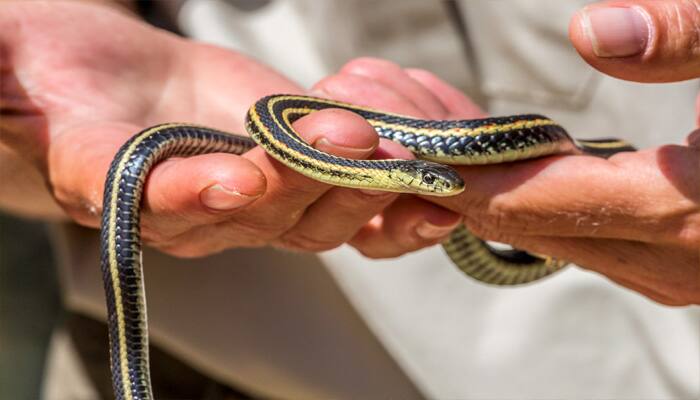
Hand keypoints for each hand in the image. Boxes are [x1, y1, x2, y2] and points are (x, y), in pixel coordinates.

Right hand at [0, 1, 459, 257]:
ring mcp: (254, 203)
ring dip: (357, 185)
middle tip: (344, 138)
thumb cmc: (55, 72)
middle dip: (303, 178)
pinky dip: (390, 204)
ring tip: (395, 149)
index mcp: (116, 190)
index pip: (149, 201)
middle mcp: (193, 213)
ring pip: (313, 218)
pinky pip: (347, 207)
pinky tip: (431, 190)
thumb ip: (2, 80)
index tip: (227, 178)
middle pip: (256, 213)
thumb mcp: (11, 68)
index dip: (189, 197)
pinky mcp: (298, 181)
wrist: (112, 80)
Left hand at [315, 55, 698, 305]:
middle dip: (456, 185)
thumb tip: (593, 34)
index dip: (455, 172)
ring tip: (433, 155)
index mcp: (686, 208)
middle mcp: (671, 257)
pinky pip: (580, 237)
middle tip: (392, 149)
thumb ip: (695, 33)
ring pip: (549, 234)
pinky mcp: (677, 262)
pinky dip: (533, 205)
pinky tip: (506, 172)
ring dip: (488, 196)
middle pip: (524, 221)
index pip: (528, 194)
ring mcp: (674, 270)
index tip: (393, 151)